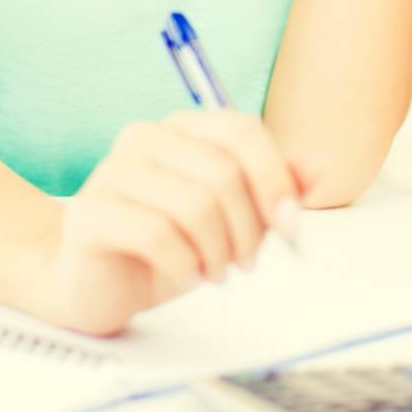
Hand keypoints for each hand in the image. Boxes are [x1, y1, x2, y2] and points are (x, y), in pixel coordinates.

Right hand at [29, 111, 320, 336]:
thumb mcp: (232, 219)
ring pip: (193, 204)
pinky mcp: (89, 214)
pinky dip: (183, 265)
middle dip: (248, 227)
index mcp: (181, 127)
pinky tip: (184, 275)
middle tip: (247, 262)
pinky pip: (156, 235)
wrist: (96, 284)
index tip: (289, 224)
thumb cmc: (166, 246)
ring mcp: (111, 172)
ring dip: (218, 252)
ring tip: (215, 273)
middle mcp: (143, 138)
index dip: (274, 177)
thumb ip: (273, 189)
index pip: (241, 129)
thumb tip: (321, 165)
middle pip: (222, 171)